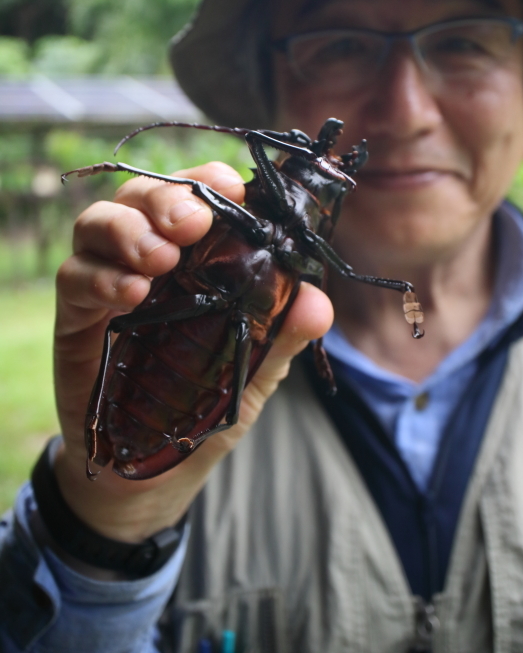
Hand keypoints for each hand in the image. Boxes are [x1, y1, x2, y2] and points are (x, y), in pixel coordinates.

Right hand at [53, 162, 332, 545]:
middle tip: (191, 223)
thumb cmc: (201, 410)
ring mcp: (106, 284)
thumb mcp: (251, 374)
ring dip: (129, 230)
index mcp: (194, 259)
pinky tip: (130, 296)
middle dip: (166, 197)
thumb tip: (319, 304)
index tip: (233, 187)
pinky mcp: (75, 317)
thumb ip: (281, 337)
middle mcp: (148, 259)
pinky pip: (73, 278)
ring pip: (97, 222)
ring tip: (159, 260)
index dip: (209, 178)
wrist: (147, 473)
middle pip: (142, 195)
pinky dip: (100, 277)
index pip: (196, 195)